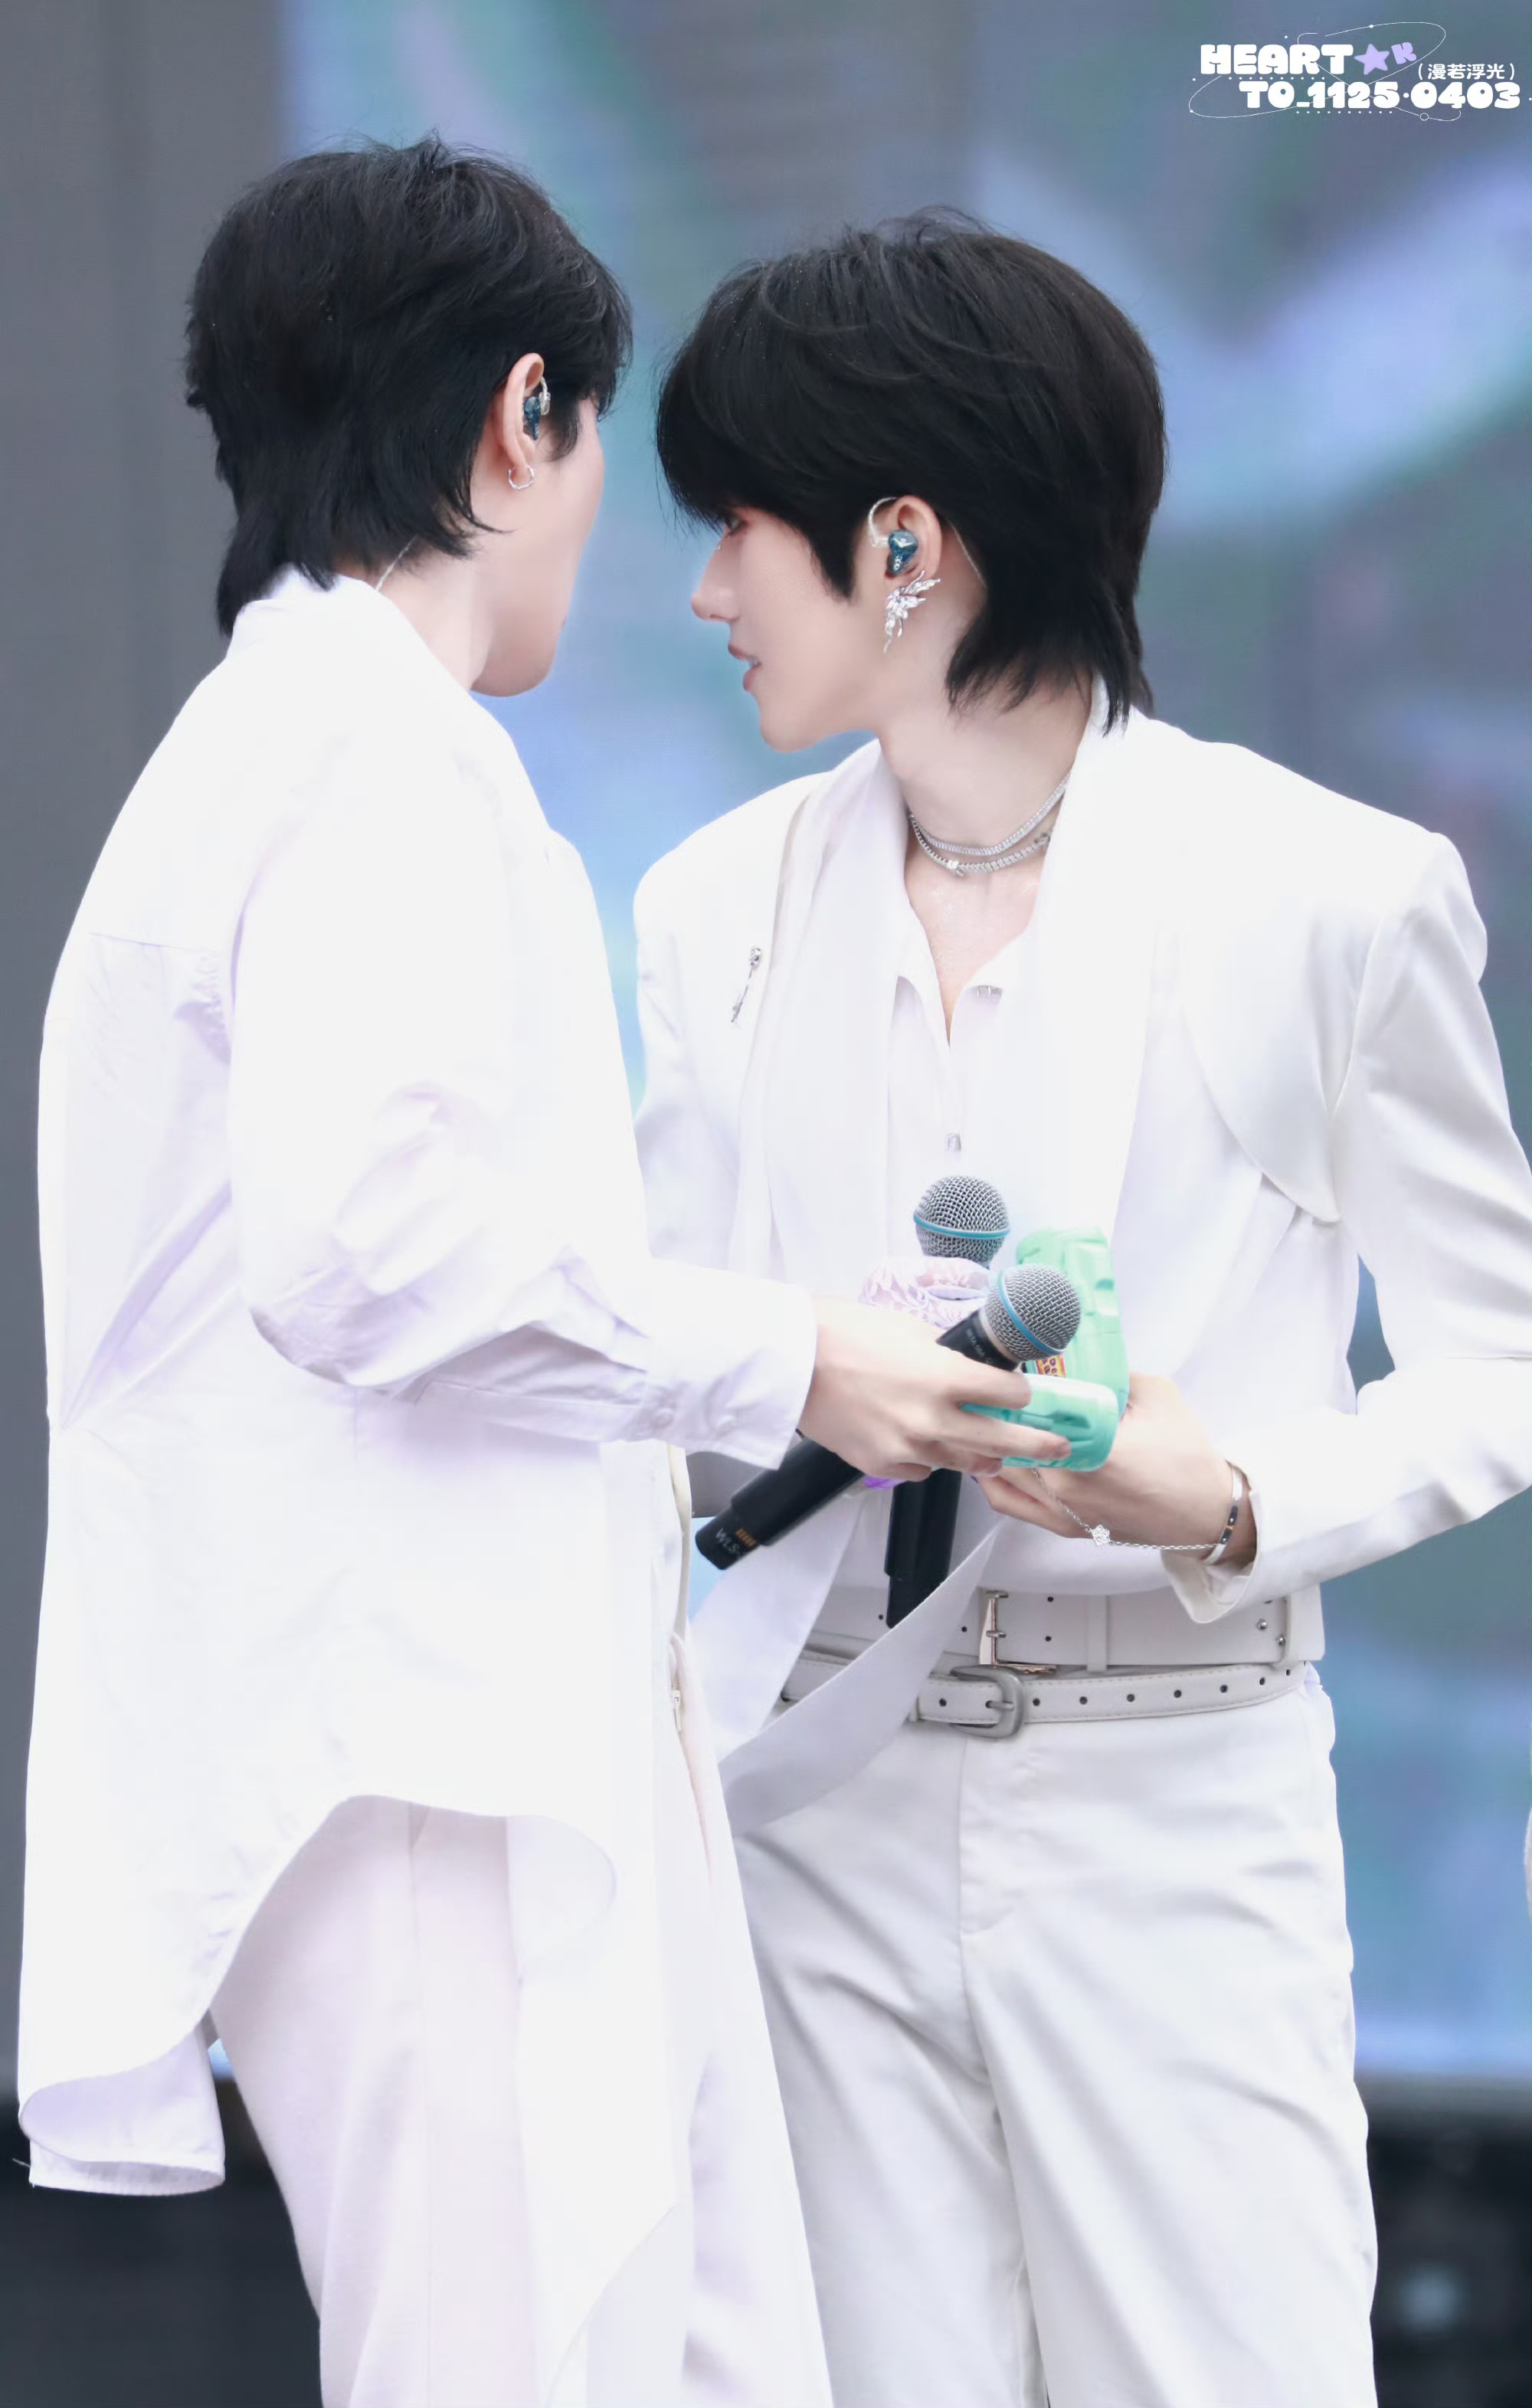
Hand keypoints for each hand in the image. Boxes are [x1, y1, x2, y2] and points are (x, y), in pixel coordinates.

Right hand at [799, 1295, 1071, 1482]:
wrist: (793, 1360)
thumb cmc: (846, 1332)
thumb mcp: (910, 1329)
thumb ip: (946, 1355)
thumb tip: (969, 1367)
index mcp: (945, 1377)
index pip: (1009, 1396)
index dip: (1021, 1395)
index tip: (1025, 1396)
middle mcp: (933, 1419)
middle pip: (1002, 1442)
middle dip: (1036, 1445)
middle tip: (1059, 1448)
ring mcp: (908, 1446)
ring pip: (963, 1463)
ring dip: (983, 1456)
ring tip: (997, 1454)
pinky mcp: (882, 1464)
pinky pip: (922, 1469)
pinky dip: (931, 1459)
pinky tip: (928, 1444)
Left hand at [976, 1373, 1255, 1567]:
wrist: (1204, 1512)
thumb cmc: (1186, 1457)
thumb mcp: (1156, 1395)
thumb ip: (1111, 1374)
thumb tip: (1077, 1363)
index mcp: (1089, 1448)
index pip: (1031, 1409)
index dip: (1017, 1387)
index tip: (1014, 1369)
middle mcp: (1066, 1484)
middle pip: (1010, 1439)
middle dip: (1004, 1413)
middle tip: (1003, 1392)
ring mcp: (1061, 1510)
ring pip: (1002, 1469)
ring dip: (997, 1443)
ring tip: (1000, 1420)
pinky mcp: (1063, 1527)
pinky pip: (1009, 1502)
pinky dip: (997, 1477)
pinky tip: (1000, 1455)